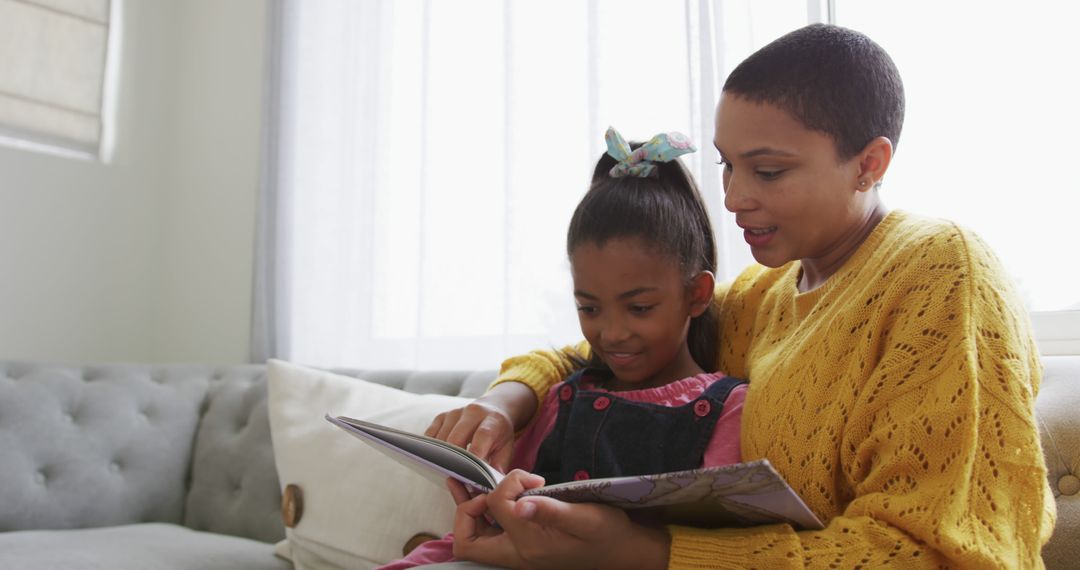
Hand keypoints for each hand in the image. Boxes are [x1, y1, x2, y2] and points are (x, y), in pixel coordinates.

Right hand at [425, 382, 536, 472]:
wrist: (494, 409)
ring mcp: (455, 413)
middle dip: (454, 460)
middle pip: (456, 438)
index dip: (475, 455)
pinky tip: (439, 458)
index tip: (470, 474)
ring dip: (442, 457)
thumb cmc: (499, 433)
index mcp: (492, 420)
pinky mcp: (442, 415)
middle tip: (455, 477)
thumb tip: (491, 486)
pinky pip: (430, 435)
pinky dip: (432, 449)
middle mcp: (473, 412)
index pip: (482, 436)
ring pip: (441, 438)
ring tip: (448, 470)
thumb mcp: (506, 448)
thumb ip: (499, 465)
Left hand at [455, 470, 671, 569]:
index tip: (531, 479)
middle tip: (484, 488)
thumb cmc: (607, 534)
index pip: (497, 507)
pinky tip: (482, 493)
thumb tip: (520, 504)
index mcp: (531, 545)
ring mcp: (517, 555)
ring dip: (469, 510)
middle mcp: (518, 555)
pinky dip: (481, 515)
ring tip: (466, 483)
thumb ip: (551, 511)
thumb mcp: (587, 518)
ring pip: (474, 539)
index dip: (506, 484)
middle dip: (466, 509)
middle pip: (467, 541)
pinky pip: (488, 536)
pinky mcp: (521, 548)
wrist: (621, 552)